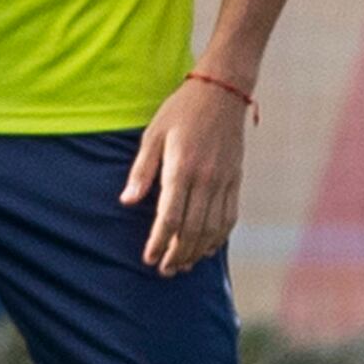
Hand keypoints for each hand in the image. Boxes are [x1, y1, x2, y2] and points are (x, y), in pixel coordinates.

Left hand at [123, 76, 249, 274]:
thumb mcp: (152, 135)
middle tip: (164, 270)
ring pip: (212, 228)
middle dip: (177, 254)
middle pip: (192, 229)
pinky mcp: (235, 179)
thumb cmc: (180, 111)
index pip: (169, 216)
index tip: (148, 258)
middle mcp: (205, 179)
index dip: (158, 242)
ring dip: (197, 251)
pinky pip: (229, 216)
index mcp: (181, 168)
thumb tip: (128, 201)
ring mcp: (224, 181)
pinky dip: (219, 237)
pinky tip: (207, 248)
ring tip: (183, 265)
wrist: (222, 92)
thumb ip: (142, 171)